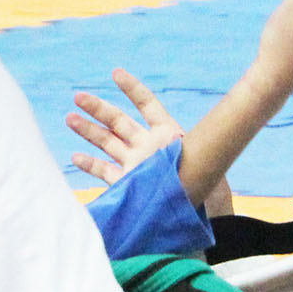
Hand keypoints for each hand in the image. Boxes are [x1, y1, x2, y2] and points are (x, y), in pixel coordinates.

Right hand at [67, 69, 232, 215]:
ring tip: (70, 118)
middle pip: (119, 121)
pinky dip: (91, 165)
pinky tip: (76, 156)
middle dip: (98, 109)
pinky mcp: (129, 184)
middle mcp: (149, 146)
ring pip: (108, 143)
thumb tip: (222, 114)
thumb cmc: (210, 188)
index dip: (132, 89)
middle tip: (78, 97)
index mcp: (168, 134)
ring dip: (88, 131)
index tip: (115, 74)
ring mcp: (137, 164)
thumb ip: (204, 137)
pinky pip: (106, 172)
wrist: (202, 218)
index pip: (147, 105)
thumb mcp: (208, 157)